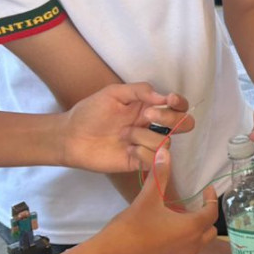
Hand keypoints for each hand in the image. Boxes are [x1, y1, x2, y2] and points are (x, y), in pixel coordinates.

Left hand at [61, 83, 193, 172]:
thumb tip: (163, 97)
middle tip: (148, 115)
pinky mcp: (140, 162)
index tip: (169, 100)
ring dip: (145, 136)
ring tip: (124, 134)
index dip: (180, 103)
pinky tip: (127, 150)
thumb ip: (140, 90)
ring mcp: (147, 145)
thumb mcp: (114, 93)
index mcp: (149, 107)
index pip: (177, 106)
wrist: (71, 136)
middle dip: (171, 120)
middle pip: (183, 125)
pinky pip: (155, 160)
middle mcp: (152, 126)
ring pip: (166, 142)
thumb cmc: (90, 112)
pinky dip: (143, 153)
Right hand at [87, 143, 218, 253]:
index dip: (212, 199)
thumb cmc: (130, 228)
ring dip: (195, 231)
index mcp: (191, 228)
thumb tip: (165, 151)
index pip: (212, 213)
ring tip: (180, 217)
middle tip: (195, 203)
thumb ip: (159, 175)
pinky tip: (166, 235)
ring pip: (197, 245)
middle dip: (206, 216)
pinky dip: (182, 244)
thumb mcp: (147, 199)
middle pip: (209, 231)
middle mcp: (191, 247)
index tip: (207, 189)